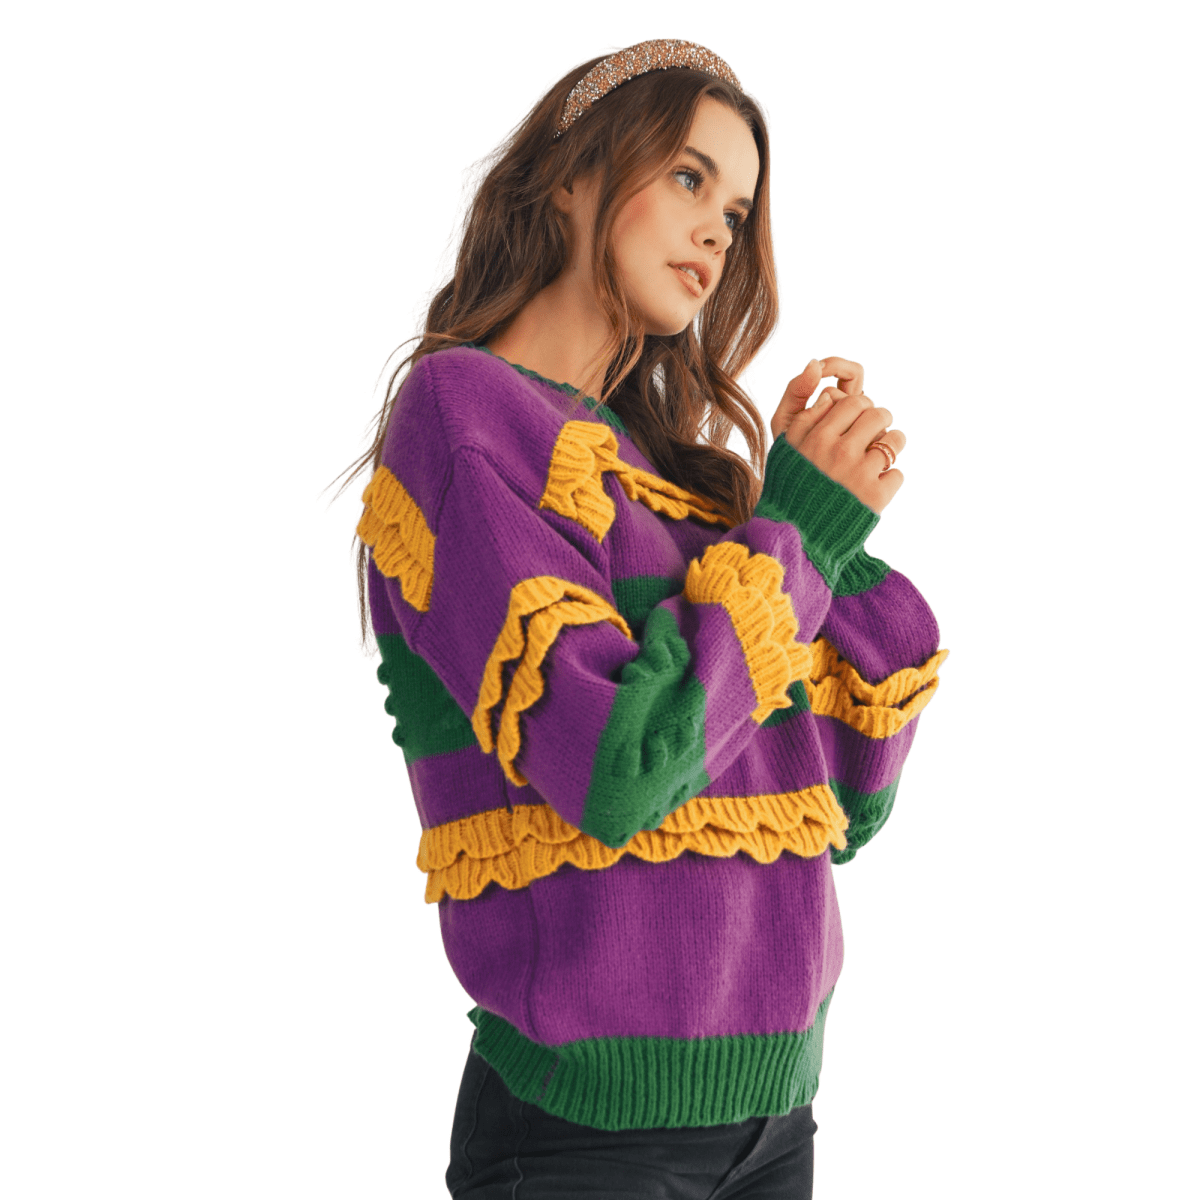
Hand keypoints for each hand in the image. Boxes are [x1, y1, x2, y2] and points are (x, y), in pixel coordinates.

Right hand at [769, 357, 904, 514]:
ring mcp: (857, 472)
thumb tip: (814, 362)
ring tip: (876, 462)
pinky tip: (872, 491)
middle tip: (872, 438)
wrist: (797, 536)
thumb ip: (799, 404)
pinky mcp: (875, 496)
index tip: (853, 425)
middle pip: (878, 414)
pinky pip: (898, 473)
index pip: (853, 400)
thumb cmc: (793, 484)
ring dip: (891, 447)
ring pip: (895, 440)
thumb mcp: (785, 444)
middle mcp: (836, 449)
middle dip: (880, 423)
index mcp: (815, 434)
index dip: (859, 410)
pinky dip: (889, 481)